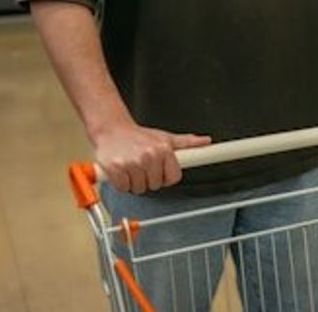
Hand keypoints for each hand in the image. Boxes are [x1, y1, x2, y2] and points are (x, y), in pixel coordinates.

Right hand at [93, 119, 211, 193]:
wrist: (112, 129)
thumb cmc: (138, 136)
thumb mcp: (165, 137)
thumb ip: (187, 143)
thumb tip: (205, 141)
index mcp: (163, 149)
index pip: (173, 178)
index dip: (165, 176)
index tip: (159, 170)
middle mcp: (149, 155)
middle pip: (155, 185)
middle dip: (148, 179)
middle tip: (142, 166)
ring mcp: (132, 163)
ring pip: (139, 188)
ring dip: (134, 181)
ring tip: (132, 166)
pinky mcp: (116, 169)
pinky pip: (123, 188)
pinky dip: (121, 182)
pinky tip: (122, 170)